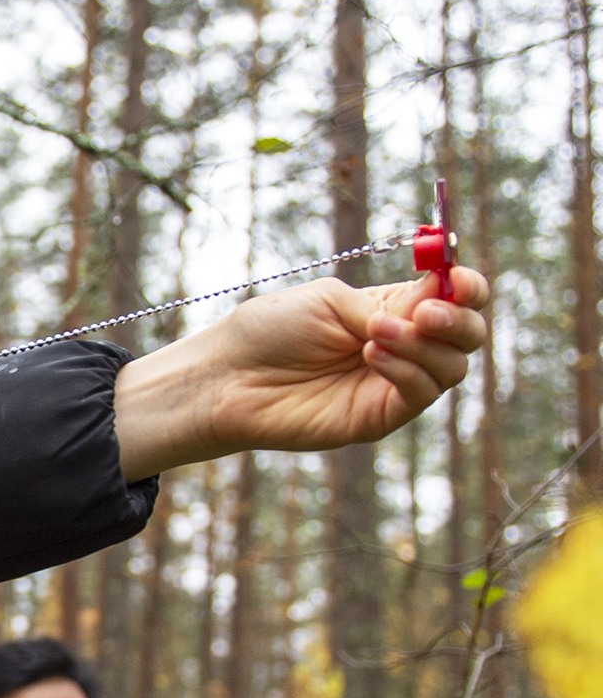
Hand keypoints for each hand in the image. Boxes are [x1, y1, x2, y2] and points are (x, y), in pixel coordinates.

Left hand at [114, 267, 489, 480]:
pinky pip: (419, 394)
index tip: (455, 279)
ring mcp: (392, 385)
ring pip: (451, 367)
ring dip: (424, 344)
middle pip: (467, 335)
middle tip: (424, 312)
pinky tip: (372, 354)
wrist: (230, 376)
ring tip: (375, 334)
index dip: (467, 287)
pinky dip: (407, 370)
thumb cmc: (269, 331)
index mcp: (393, 310)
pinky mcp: (379, 418)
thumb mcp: (331, 301)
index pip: (455, 297)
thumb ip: (386, 303)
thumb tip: (435, 299)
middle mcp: (403, 347)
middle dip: (457, 318)